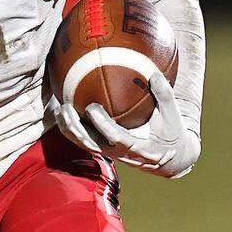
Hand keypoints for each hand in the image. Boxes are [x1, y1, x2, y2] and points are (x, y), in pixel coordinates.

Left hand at [54, 73, 199, 177]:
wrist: (169, 158)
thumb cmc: (171, 133)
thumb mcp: (172, 116)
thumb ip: (164, 95)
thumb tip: (154, 72)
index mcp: (138, 147)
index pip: (116, 138)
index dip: (102, 125)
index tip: (92, 108)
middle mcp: (120, 153)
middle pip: (92, 144)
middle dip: (76, 128)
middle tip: (66, 107)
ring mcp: (110, 153)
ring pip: (84, 144)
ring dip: (69, 129)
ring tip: (59, 109)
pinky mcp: (104, 150)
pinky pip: (83, 141)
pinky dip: (70, 129)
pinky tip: (61, 113)